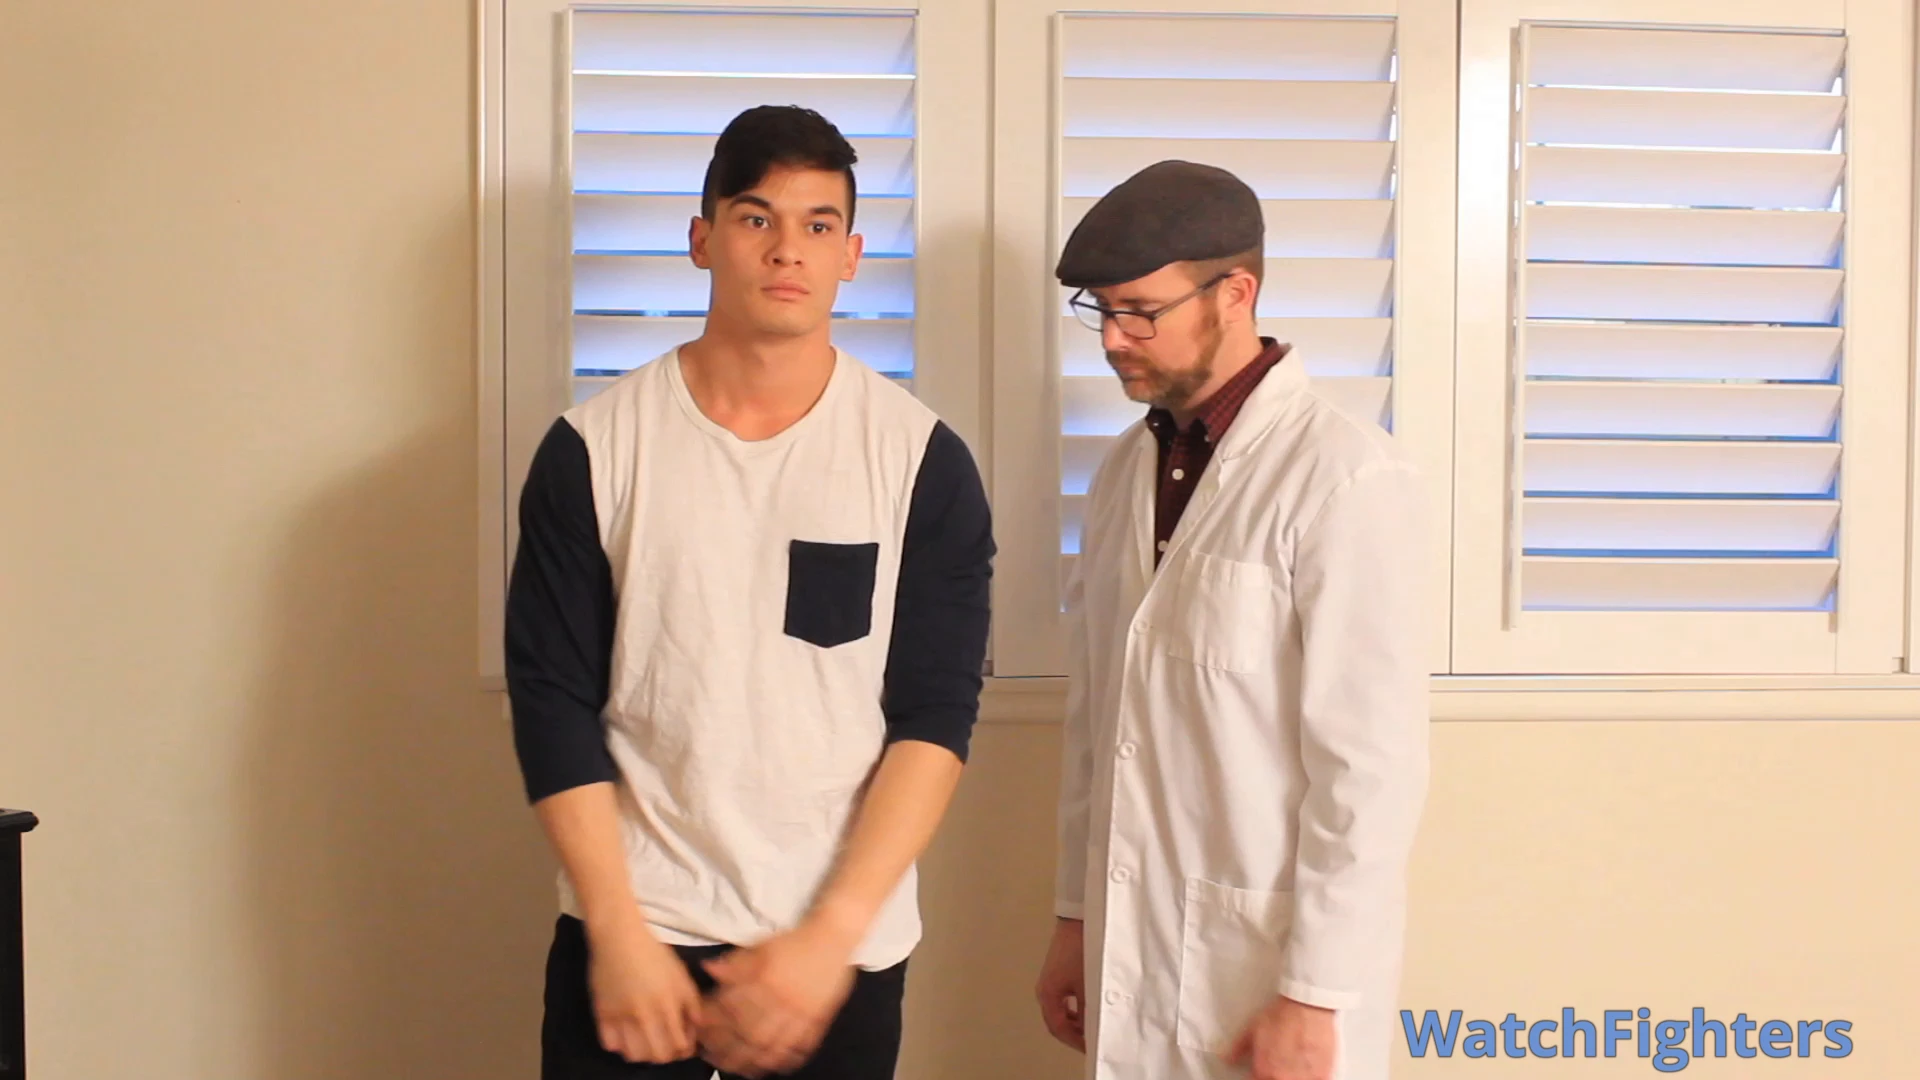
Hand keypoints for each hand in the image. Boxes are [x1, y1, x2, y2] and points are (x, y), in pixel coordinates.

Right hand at [585, 912, 703, 1063]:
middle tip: (666, 1046)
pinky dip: (619, 1045)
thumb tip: (697, 1029)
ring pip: (633, 1055)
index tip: (685, 1046)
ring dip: (643, 1053)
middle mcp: (645, 1015)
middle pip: (657, 1055)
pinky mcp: (602, 1014)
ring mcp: (621, 1017)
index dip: (685, 1050)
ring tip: (646, 1042)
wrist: (619, 938)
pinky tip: (626, 1035)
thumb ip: (692, 1004)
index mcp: (668, 1005)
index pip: (679, 1045)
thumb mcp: (681, 976)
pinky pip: (610, 1044)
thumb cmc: (655, 955)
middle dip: (666, 1055)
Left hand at [697, 923, 857, 1077]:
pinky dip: (788, 1056)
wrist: (833, 935)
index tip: (701, 1029)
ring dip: (754, 1059)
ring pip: (775, 1043)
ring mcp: (802, 1011)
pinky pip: (802, 1043)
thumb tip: (709, 969)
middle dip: (728, 1049)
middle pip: (751, 1032)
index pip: (733, 1007)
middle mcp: (783, 999)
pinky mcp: (818, 1017)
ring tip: (740, 1068)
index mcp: (766, 979)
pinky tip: (776, 1064)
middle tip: (712, 1057)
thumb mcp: (761, 945)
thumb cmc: (796, 940)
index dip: (714, 1021)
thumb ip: (736, 961)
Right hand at [1034, 917, 1086, 1052]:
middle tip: (1093, 1041)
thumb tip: (1093, 1030)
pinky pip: (1064, 998)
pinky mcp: (1058, 972)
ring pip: (1061, 1010)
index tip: (1091, 1048)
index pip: (1059, 1028)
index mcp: (1048, 994)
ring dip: (1075, 1021)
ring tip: (1093, 1026)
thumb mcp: (1088, 985)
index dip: (1075, 1041)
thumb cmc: (1083, 952)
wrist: (1079, 919)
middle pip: (1057, 1021)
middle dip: (1074, 1034)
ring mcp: (1050, 981)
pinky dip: (1075, 1008)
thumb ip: (1089, 1010)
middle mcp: (1045, 990)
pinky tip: (1089, 1007)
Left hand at [1227, 995, 1336, 1079]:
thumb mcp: (1251, 1029)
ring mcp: (1304, 1079)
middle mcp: (1283, 1079)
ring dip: (1294, 1076)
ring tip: (1295, 1064)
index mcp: (1264, 1071)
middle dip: (1276, 1076)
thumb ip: (1237, 1048)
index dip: (1257, 1077)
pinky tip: (1308, 1067)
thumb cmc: (1282, 1015)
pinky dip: (1311, 1076)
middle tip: (1280, 1065)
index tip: (1261, 1073)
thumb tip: (1226, 1057)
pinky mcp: (1323, 1075)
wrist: (1307, 1005)